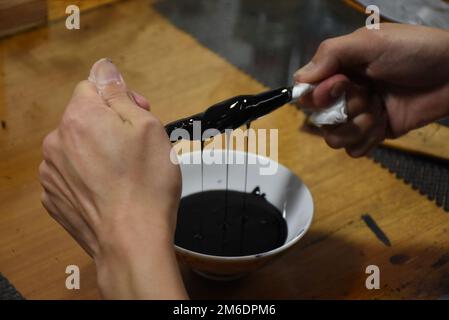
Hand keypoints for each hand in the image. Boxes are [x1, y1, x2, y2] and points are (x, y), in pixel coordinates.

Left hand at [39, 58, 186, 298]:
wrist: (132, 240)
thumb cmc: (146, 185)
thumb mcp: (148, 127)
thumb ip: (120, 94)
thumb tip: (104, 69)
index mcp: (79, 117)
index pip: (94, 87)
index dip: (121, 98)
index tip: (139, 116)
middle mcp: (56, 141)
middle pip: (85, 117)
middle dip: (110, 125)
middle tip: (137, 148)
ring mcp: (51, 172)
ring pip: (78, 146)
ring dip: (98, 151)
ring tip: (124, 173)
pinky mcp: (53, 197)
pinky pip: (72, 173)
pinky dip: (88, 176)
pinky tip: (110, 190)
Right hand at [295, 23, 448, 156]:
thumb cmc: (414, 52)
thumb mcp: (369, 42)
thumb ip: (330, 54)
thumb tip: (298, 80)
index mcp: (338, 70)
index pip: (308, 93)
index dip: (320, 96)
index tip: (342, 86)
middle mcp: (344, 95)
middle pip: (319, 120)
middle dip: (345, 111)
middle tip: (369, 95)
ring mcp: (358, 117)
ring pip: (334, 138)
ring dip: (358, 127)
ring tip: (379, 111)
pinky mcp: (373, 134)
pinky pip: (354, 150)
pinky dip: (368, 140)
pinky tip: (384, 124)